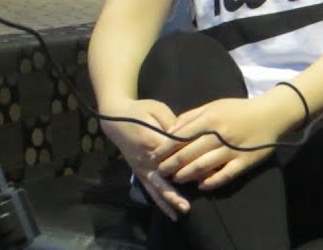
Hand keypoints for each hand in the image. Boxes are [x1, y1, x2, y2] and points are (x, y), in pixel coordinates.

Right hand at [99, 99, 188, 219]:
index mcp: (152, 141)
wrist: (115, 117)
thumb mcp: (158, 110)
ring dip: (168, 200)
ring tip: (181, 212)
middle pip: (162, 179)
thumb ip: (174, 124)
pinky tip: (170, 212)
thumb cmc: (140, 111)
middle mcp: (146, 158)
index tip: (208, 170)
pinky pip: (149, 189)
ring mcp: (141, 167)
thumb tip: (189, 137)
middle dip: (175, 193)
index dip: (191, 162)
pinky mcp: (138, 171)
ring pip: (155, 187)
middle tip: (188, 206)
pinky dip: (160, 201)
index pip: (174, 155)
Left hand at [152, 96, 297, 191]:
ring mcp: (232, 150)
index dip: (164, 148)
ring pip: (203, 167)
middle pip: (188, 154)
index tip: (153, 156)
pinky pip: (224, 175)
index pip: (181, 137)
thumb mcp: (214, 106)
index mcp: (210, 119)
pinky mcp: (244, 162)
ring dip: (186, 175)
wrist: (271, 114)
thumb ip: (191, 117)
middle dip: (171, 164)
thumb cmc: (239, 110)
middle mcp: (220, 135)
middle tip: (160, 171)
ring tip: (176, 179)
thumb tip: (170, 131)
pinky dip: (210, 182)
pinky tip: (201, 185)